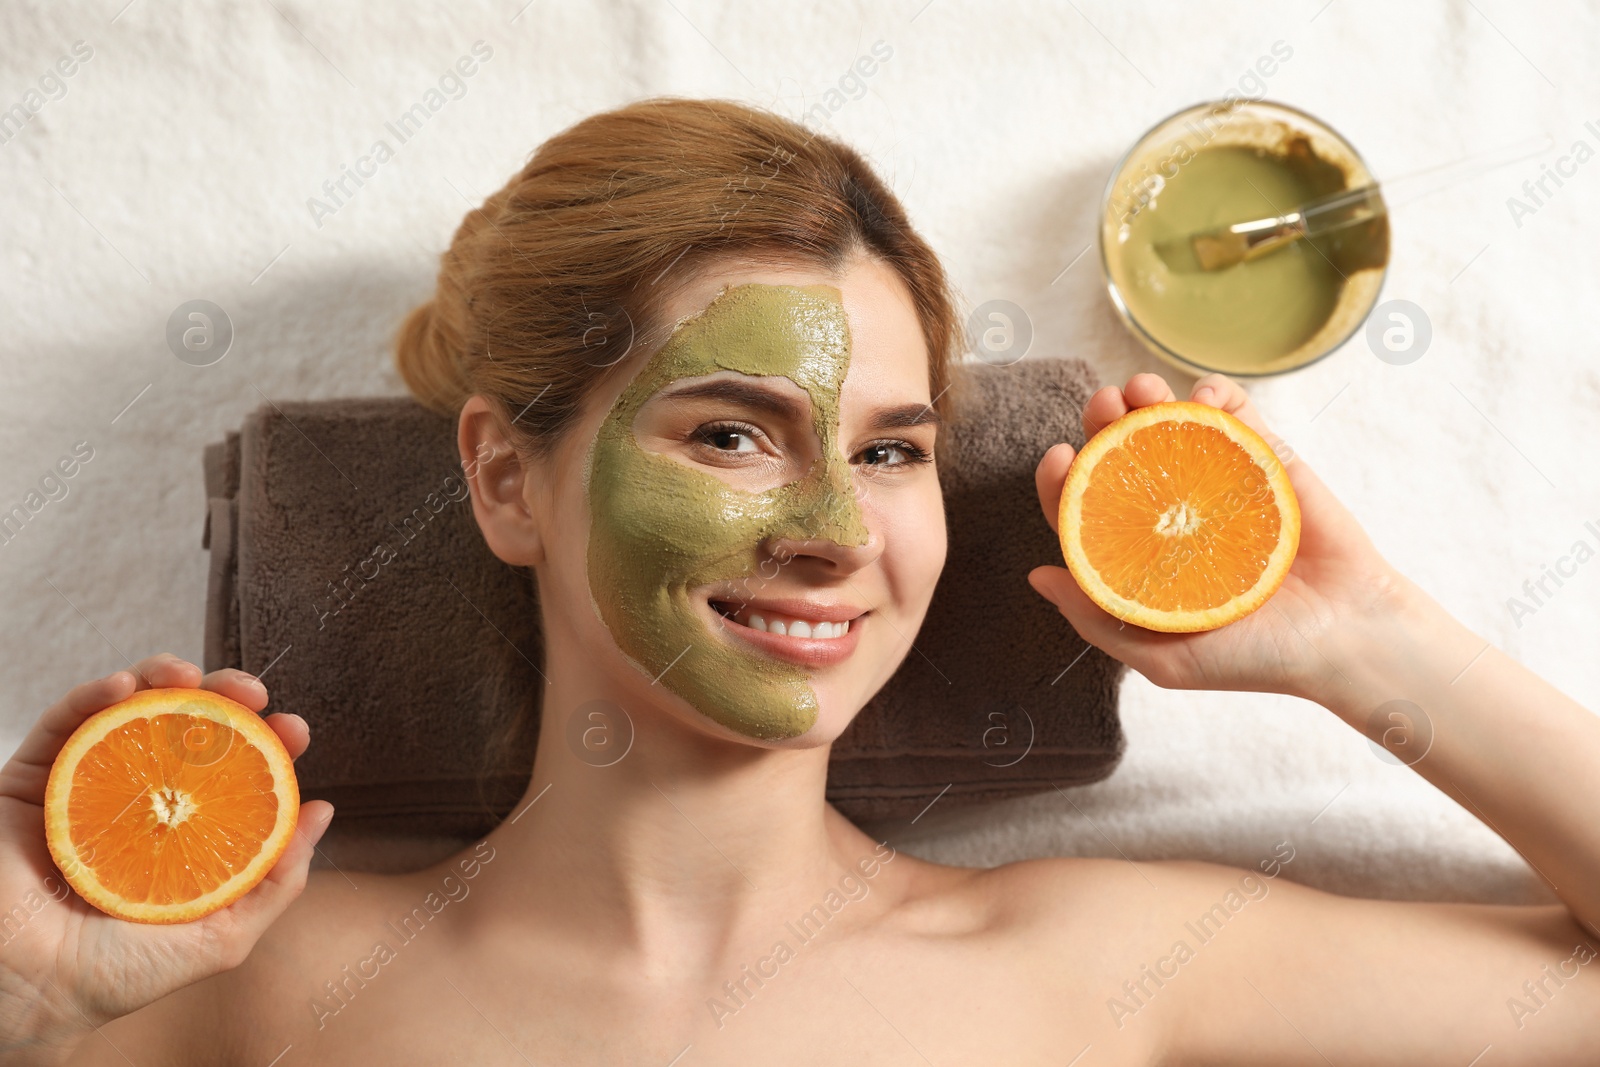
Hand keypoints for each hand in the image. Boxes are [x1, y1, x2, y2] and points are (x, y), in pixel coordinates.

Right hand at [0, 654, 332, 1058]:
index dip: (266, 740)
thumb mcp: (220, 935)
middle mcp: (137, 800)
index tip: (294, 730)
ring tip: (186, 676)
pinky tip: (125, 686)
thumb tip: (323, 812)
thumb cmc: (118, 974)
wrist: (24, 992)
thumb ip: (275, 879)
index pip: (233, 769)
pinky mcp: (31, 780)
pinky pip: (61, 723)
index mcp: (181, 829)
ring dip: (162, 678)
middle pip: (186, 727)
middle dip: (224, 698)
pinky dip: (93, 695)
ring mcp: (84, 784)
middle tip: (251, 694)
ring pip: (128, 709)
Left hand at [1028, 373, 1410, 698]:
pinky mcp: (1265, 461)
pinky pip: (1235, 415)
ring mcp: (1217, 483)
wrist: (1347, 636)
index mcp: (1140, 556)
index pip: (1084, 509)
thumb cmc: (1256, 659)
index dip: (1060, 480)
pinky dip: (1215, 393)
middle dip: (1102, 422)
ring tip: (1142, 389)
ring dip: (1149, 396)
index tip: (1058, 456)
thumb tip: (1036, 574)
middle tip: (1102, 404)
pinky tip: (1202, 396)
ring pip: (1171, 425)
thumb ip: (1097, 618)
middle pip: (1120, 457)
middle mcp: (1172, 515)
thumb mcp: (1165, 656)